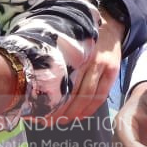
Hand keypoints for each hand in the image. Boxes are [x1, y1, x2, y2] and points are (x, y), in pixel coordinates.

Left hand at [34, 10, 124, 124]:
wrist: (109, 24)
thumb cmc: (80, 38)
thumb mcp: (65, 44)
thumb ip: (53, 60)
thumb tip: (34, 84)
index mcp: (71, 52)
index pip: (58, 81)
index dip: (47, 99)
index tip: (35, 111)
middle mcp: (86, 58)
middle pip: (71, 90)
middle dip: (58, 110)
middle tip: (46, 121)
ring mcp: (102, 65)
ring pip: (86, 96)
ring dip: (73, 113)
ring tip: (61, 122)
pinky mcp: (112, 70)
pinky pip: (100, 95)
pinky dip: (90, 109)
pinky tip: (80, 116)